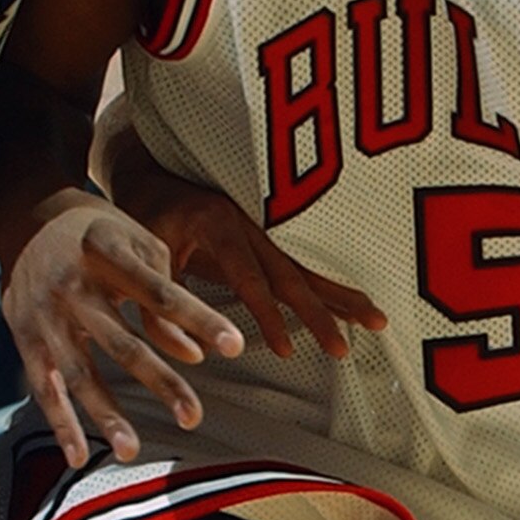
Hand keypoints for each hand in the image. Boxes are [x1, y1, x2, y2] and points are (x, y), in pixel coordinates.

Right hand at [3, 200, 245, 466]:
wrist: (27, 218)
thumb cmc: (101, 236)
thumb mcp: (139, 247)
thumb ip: (168, 300)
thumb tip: (196, 357)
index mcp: (108, 253)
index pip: (163, 294)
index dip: (200, 319)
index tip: (236, 346)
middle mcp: (73, 284)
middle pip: (123, 343)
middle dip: (160, 383)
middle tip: (193, 417)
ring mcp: (45, 313)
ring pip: (80, 373)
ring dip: (105, 414)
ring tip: (132, 450)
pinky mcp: (24, 336)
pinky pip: (44, 387)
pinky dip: (60, 423)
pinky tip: (80, 456)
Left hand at [144, 177, 385, 364]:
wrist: (148, 169)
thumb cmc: (142, 215)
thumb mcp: (141, 262)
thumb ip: (162, 308)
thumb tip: (194, 351)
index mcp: (218, 224)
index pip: (249, 278)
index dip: (268, 315)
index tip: (286, 349)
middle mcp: (249, 222)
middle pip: (292, 273)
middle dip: (321, 312)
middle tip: (343, 349)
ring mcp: (263, 227)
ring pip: (308, 267)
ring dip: (342, 297)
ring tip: (377, 321)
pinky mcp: (267, 237)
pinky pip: (302, 265)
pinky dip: (328, 287)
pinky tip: (351, 306)